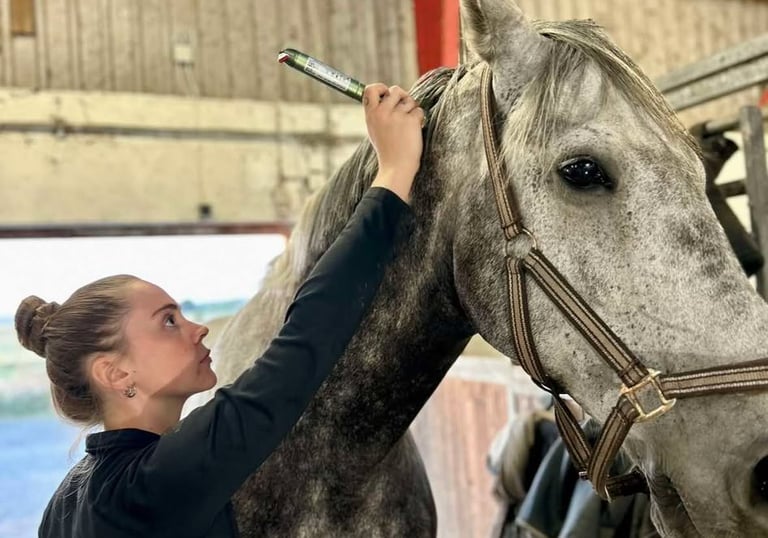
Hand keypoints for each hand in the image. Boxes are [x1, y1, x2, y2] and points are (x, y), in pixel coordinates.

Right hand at [363, 84, 424, 203]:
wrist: (396, 167)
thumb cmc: (387, 151)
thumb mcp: (374, 130)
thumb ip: (377, 113)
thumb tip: (386, 95)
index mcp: (371, 114)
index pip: (370, 89)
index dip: (381, 87)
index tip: (387, 94)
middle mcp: (382, 112)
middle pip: (395, 90)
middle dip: (403, 97)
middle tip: (405, 109)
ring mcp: (397, 116)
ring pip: (410, 100)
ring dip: (412, 110)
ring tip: (409, 125)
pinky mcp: (410, 121)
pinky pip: (419, 110)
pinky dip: (420, 119)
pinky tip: (414, 131)